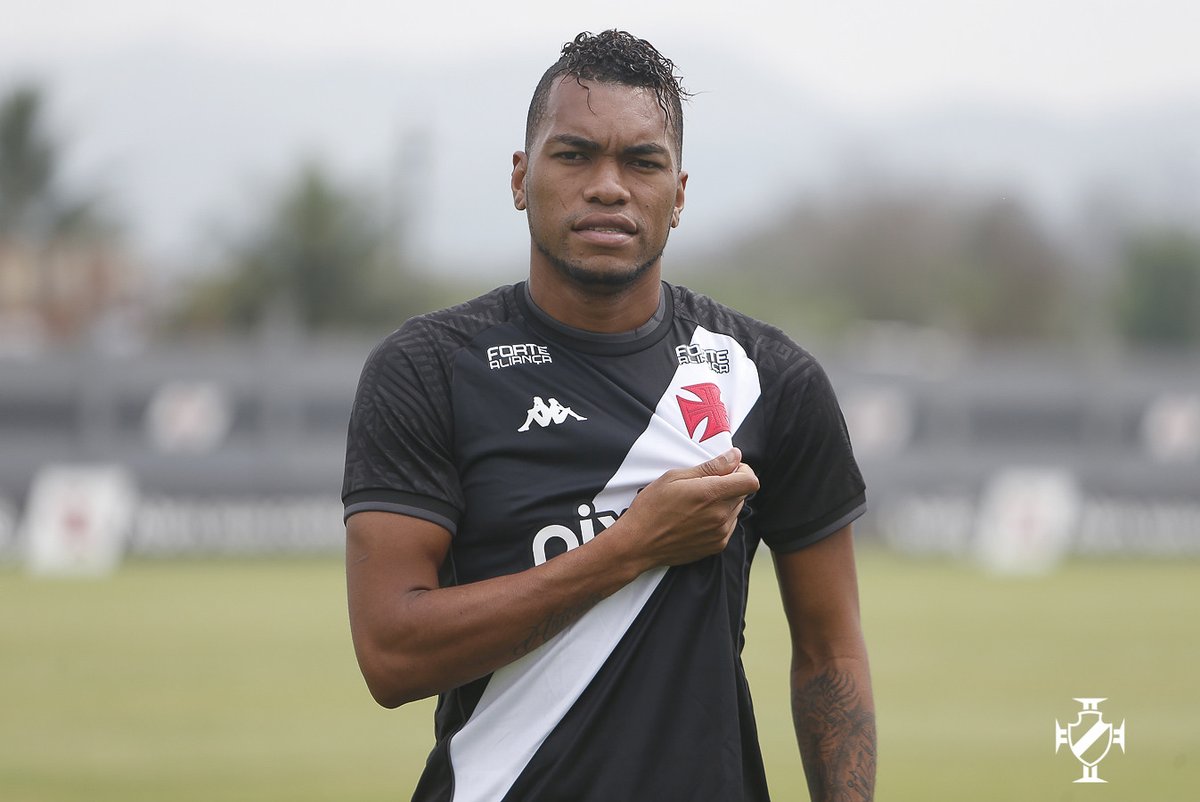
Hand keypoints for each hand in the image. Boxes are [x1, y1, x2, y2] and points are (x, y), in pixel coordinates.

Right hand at [619, 447, 759, 569]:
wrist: (638, 544)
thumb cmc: (651, 507)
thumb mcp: (674, 477)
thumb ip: (710, 467)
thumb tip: (735, 456)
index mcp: (711, 494)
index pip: (750, 481)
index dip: (743, 470)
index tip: (728, 469)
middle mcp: (720, 515)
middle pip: (743, 494)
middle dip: (730, 484)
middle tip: (705, 484)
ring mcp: (720, 533)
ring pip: (736, 510)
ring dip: (724, 502)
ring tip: (697, 503)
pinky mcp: (716, 546)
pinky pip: (728, 526)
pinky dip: (719, 518)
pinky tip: (697, 517)